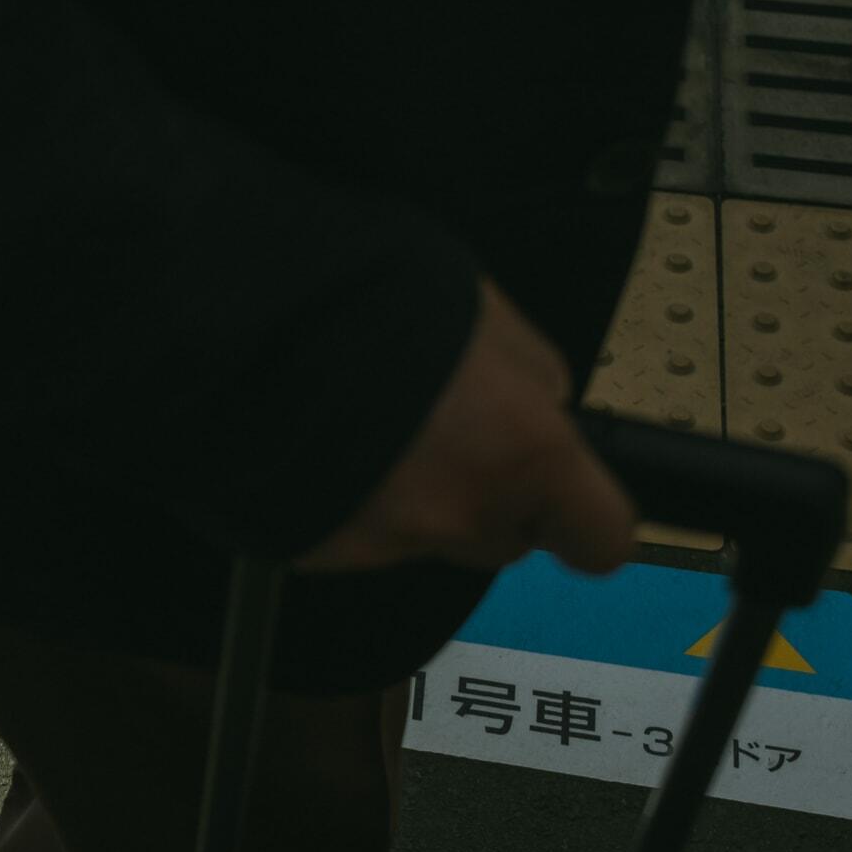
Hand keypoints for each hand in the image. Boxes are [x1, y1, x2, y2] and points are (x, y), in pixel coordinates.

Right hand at [292, 273, 639, 577]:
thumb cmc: (375, 300)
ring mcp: (386, 543)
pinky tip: (320, 441)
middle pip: (502, 535)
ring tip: (366, 425)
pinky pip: (352, 532)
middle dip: (484, 494)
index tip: (568, 502)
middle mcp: (464, 516)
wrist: (250, 325)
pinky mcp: (318, 551)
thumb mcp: (489, 315)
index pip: (600, 539)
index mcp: (527, 454)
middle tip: (441, 433)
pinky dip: (345, 497)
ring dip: (409, 494)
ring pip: (425, 534)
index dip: (585, 519)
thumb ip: (531, 377)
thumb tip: (542, 408)